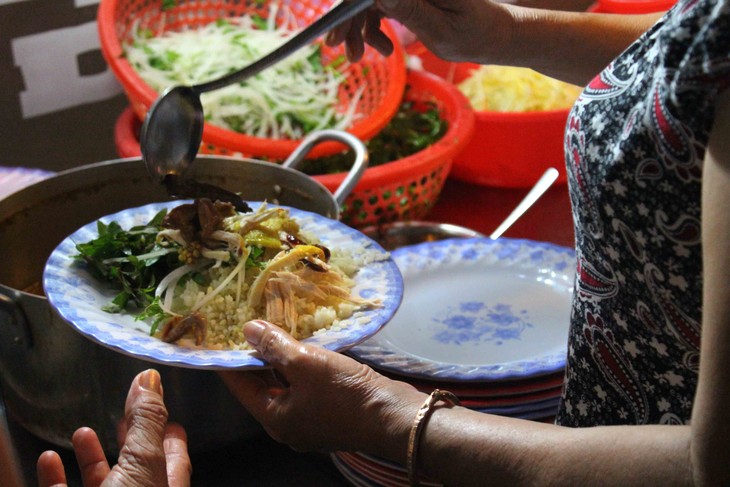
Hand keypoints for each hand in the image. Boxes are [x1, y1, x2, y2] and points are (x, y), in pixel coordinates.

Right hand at [36, 369, 190, 486]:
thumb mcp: (143, 461)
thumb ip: (146, 421)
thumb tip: (150, 378)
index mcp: (166, 486)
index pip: (176, 459)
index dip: (171, 438)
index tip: (169, 420)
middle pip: (137, 467)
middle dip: (129, 440)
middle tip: (123, 419)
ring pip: (100, 480)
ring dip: (90, 456)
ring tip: (83, 431)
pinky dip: (55, 477)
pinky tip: (49, 460)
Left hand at [219, 320, 424, 455]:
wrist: (394, 416)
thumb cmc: (345, 393)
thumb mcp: (306, 363)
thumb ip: (275, 346)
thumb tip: (247, 330)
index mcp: (274, 418)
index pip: (240, 386)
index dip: (228, 360)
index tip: (218, 337)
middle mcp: (288, 423)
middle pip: (262, 386)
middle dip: (255, 357)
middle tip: (247, 326)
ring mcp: (310, 419)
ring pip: (285, 385)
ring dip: (279, 359)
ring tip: (273, 330)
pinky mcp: (329, 411)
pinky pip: (304, 386)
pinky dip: (299, 366)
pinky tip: (303, 345)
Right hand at [325, 0, 511, 62]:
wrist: (494, 35)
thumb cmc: (476, 33)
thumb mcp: (442, 27)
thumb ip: (411, 9)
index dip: (348, 7)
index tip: (334, 34)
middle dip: (348, 20)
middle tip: (343, 52)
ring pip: (367, 1)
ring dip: (358, 29)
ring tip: (361, 57)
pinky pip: (377, 7)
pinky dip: (372, 29)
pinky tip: (380, 49)